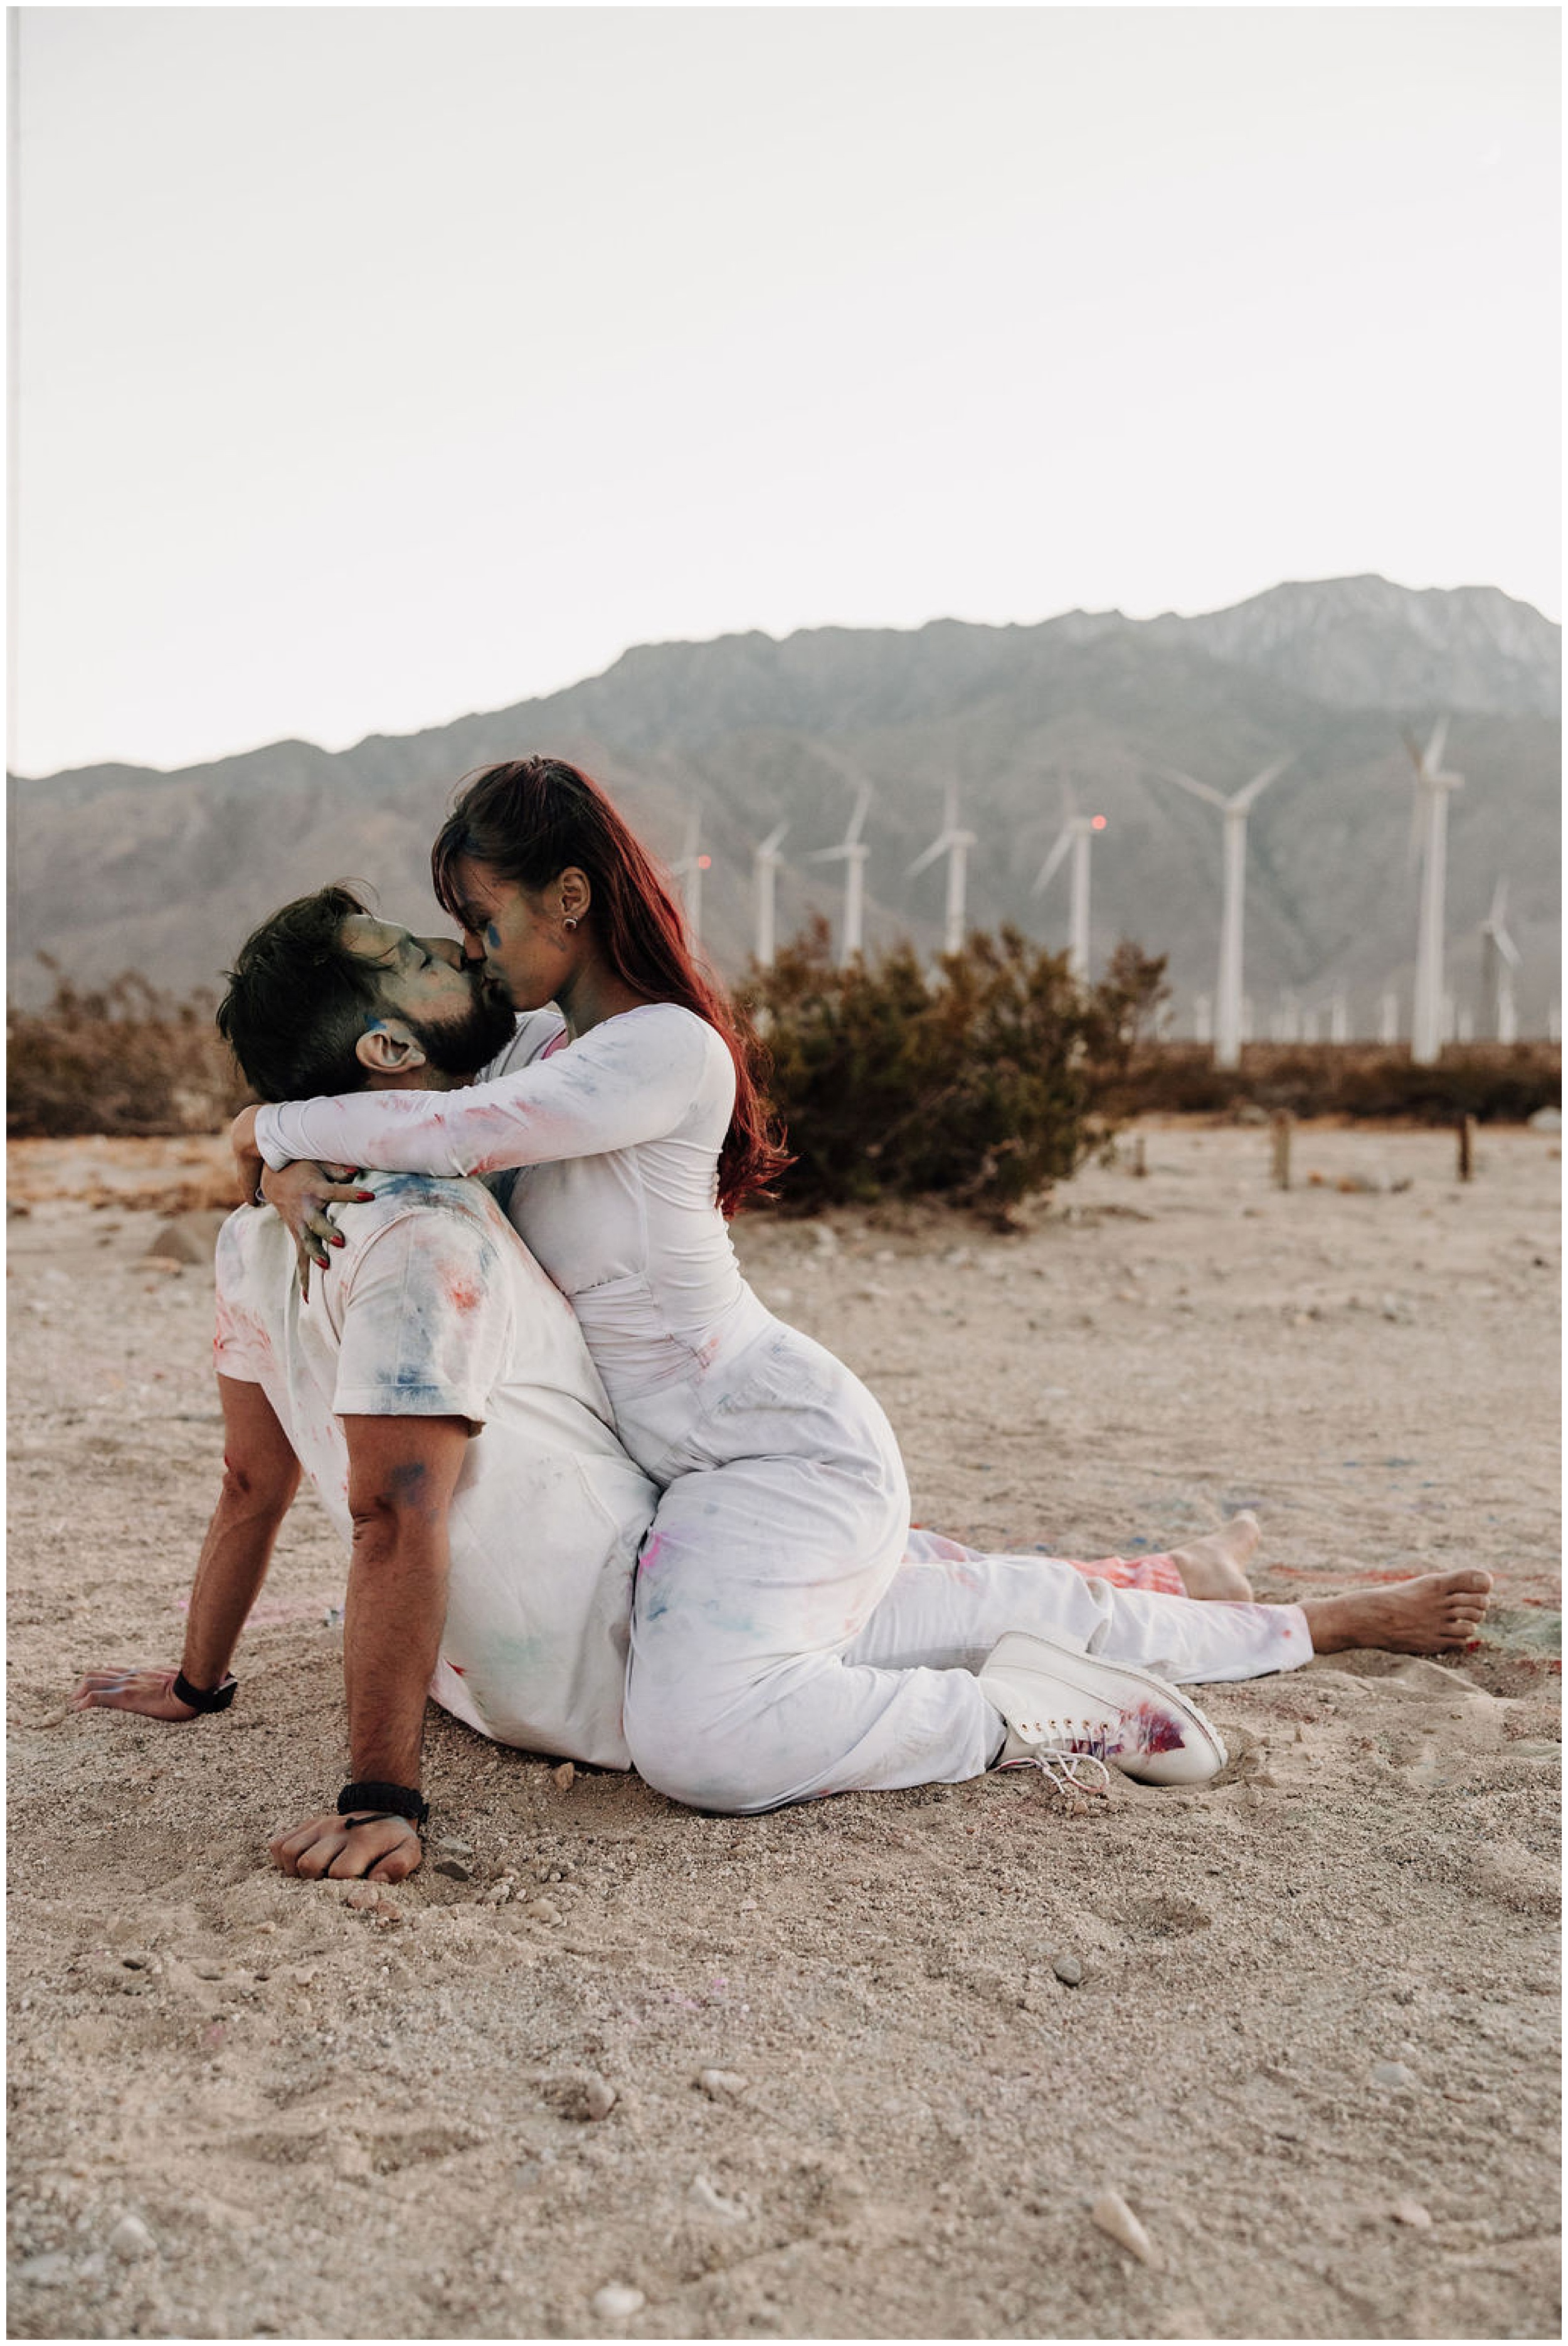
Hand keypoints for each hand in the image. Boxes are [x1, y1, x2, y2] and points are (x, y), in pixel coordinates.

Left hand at [69, 1665, 199, 1721]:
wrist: (192, 1690)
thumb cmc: (189, 1689)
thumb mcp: (174, 1684)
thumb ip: (166, 1685)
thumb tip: (173, 1691)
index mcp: (140, 1675)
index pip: (112, 1672)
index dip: (97, 1681)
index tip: (90, 1693)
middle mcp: (130, 1676)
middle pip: (96, 1674)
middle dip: (81, 1688)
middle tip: (75, 1702)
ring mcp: (126, 1684)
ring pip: (92, 1681)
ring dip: (78, 1694)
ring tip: (72, 1707)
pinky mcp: (125, 1696)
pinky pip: (97, 1697)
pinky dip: (83, 1703)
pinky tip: (77, 1712)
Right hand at [260, 1161, 374, 1295]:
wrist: (271, 1176)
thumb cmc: (302, 1167)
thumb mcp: (318, 1161)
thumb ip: (337, 1168)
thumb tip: (356, 1172)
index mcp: (313, 1189)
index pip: (334, 1191)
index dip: (351, 1194)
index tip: (369, 1196)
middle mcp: (304, 1209)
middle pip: (316, 1223)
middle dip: (327, 1232)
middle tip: (340, 1241)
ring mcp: (298, 1224)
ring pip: (306, 1243)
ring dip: (315, 1255)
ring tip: (325, 1266)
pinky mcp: (296, 1235)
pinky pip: (300, 1258)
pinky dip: (303, 1278)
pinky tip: (309, 1299)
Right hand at [270, 1811, 423, 1882]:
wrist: (383, 1809)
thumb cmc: (394, 1840)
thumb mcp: (410, 1851)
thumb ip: (399, 1865)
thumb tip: (376, 1880)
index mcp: (362, 1839)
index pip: (339, 1871)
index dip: (342, 1888)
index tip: (351, 1889)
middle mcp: (336, 1830)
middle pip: (308, 1864)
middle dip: (315, 1883)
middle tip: (328, 1886)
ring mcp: (319, 1826)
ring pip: (289, 1853)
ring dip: (296, 1873)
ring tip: (314, 1879)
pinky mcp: (306, 1825)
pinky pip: (279, 1844)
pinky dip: (282, 1861)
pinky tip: (300, 1868)